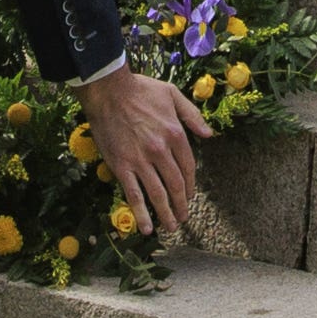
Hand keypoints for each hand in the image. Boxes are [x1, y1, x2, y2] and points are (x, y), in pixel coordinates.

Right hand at [76, 65, 205, 237]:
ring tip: (171, 226)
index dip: (190, 185)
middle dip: (181, 204)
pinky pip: (133, 194)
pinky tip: (147, 228)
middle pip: (176, 184)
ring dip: (166, 213)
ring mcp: (140, 160)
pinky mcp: (121, 166)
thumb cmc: (140, 89)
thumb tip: (209, 134)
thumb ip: (192, 115)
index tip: (189, 196)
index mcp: (175, 134)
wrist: (107, 90)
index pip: (188, 167)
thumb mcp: (172, 94)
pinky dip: (141, 213)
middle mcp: (161, 150)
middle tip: (183, 218)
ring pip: (157, 194)